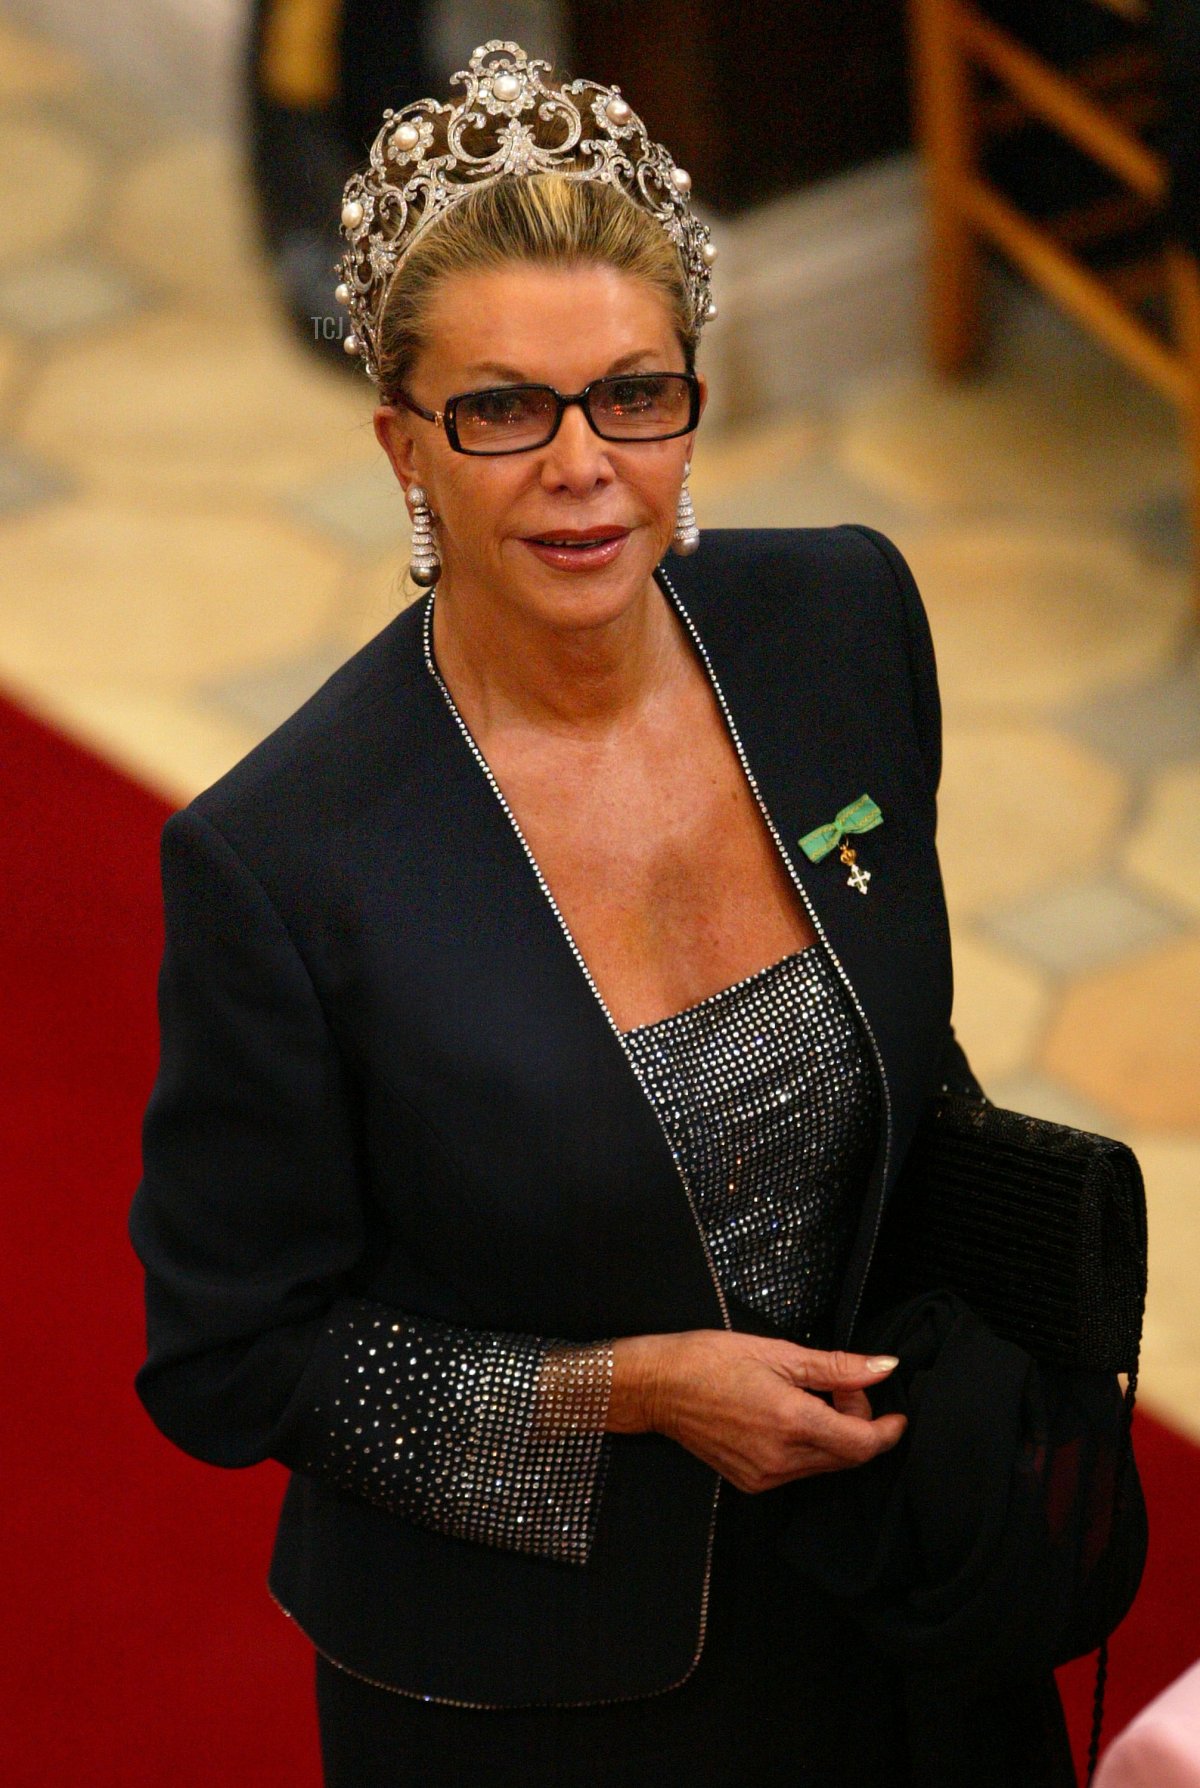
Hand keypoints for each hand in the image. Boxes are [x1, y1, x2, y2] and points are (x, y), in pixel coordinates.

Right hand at [609, 1329, 906, 1493]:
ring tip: (810, 1398)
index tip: (897, 1416)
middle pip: (847, 1457)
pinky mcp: (751, 1482)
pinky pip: (798, 1470)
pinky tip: (788, 1417)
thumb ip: (837, 1367)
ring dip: (833, 1436)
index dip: (887, 1431)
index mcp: (792, 1422)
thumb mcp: (779, 1352)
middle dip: (859, 1425)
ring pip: (824, 1465)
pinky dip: (808, 1447)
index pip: (862, 1444)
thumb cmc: (710, 1359)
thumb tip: (883, 1368)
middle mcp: (781, 1458)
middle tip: (842, 1390)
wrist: (657, 1386)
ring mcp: (765, 1475)